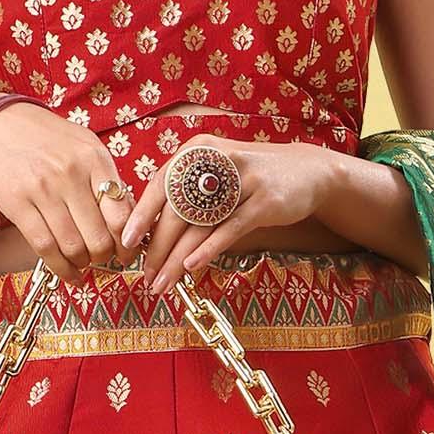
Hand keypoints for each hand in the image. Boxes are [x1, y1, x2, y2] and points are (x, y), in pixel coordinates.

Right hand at [0, 100, 135, 279]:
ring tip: (83, 262)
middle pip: (98, 237)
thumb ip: (107, 180)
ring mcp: (42, 190)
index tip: (127, 253)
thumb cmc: (48, 141)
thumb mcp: (85, 148)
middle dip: (105, 257)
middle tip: (103, 258)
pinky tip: (69, 274)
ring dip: (83, 264)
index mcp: (94, 159)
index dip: (127, 243)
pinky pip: (45, 248)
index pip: (121, 214)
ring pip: (73, 247)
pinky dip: (61, 269)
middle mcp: (70, 174)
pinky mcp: (18, 205)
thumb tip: (129, 222)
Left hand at [119, 137, 340, 298]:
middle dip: (158, 248)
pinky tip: (192, 267)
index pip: (161, 184)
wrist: (307, 172)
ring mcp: (242, 180)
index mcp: (198, 151)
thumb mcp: (216, 176)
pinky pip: (229, 229)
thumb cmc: (252, 179)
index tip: (127, 242)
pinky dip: (208, 249)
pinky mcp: (264, 201)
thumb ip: (188, 194)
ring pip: (199, 225)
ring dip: (177, 258)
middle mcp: (216, 161)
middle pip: (177, 210)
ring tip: (163, 282)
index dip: (142, 215)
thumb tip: (150, 228)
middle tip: (146, 275)